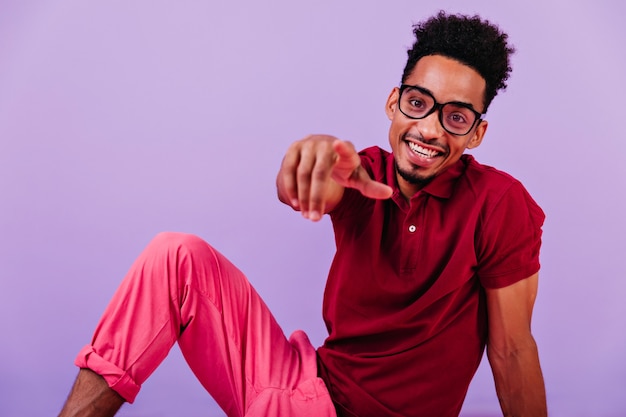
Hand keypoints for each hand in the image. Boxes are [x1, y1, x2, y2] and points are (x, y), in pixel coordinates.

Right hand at [277, 135, 392, 220]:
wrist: (321, 150)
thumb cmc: (342, 167)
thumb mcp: (356, 177)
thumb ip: (370, 186)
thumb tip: (389, 194)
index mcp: (346, 150)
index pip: (345, 149)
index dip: (342, 148)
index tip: (339, 144)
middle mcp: (325, 143)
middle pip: (319, 174)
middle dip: (316, 198)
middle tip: (315, 219)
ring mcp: (308, 144)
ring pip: (302, 174)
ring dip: (303, 197)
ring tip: (307, 215)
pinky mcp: (294, 148)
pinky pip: (288, 171)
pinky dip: (291, 188)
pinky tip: (296, 204)